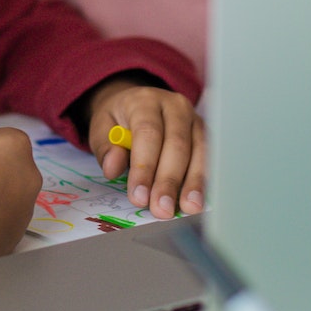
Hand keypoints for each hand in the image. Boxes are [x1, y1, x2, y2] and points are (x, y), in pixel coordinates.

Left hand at [87, 79, 206, 219]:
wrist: (135, 104)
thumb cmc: (118, 120)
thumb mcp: (101, 128)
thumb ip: (105, 148)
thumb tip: (113, 169)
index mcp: (145, 101)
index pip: (148, 133)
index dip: (144, 167)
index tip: (139, 197)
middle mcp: (175, 106)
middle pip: (176, 144)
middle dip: (169, 180)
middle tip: (162, 209)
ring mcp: (194, 119)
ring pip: (198, 151)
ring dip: (193, 182)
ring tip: (188, 208)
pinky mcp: (205, 134)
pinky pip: (209, 156)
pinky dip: (204, 179)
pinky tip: (200, 198)